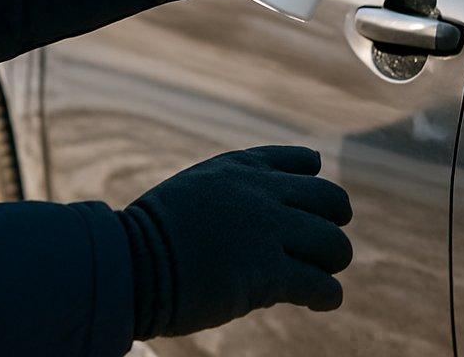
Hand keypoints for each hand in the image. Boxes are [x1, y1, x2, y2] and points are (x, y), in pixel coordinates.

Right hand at [117, 146, 354, 338]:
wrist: (128, 263)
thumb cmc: (152, 237)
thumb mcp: (196, 193)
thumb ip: (233, 197)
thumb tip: (269, 227)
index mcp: (242, 168)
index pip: (303, 162)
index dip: (314, 186)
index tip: (316, 205)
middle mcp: (262, 192)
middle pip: (331, 200)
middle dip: (335, 222)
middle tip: (328, 245)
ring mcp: (267, 230)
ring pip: (333, 244)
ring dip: (332, 261)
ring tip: (322, 275)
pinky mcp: (267, 272)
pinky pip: (320, 284)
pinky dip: (327, 294)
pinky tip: (324, 300)